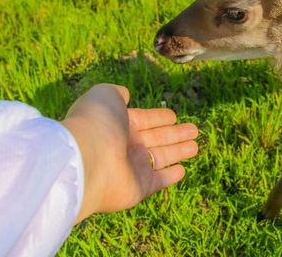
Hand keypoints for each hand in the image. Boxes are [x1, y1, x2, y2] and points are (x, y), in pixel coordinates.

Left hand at [61, 84, 198, 222]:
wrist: (86, 160)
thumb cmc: (96, 123)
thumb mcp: (105, 96)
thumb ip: (117, 94)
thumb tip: (126, 94)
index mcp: (117, 124)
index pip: (144, 119)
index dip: (159, 117)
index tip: (174, 116)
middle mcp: (125, 146)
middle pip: (156, 138)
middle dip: (175, 134)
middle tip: (194, 130)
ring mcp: (132, 168)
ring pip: (161, 157)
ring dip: (178, 152)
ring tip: (196, 146)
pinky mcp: (139, 188)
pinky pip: (158, 180)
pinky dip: (170, 176)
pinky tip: (182, 170)